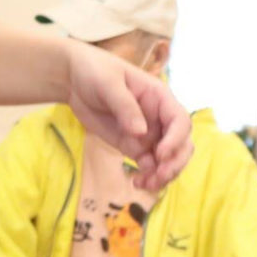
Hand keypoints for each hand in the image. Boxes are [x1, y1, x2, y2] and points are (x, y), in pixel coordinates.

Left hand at [65, 40, 192, 190]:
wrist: (74, 79)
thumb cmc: (95, 71)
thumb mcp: (109, 84)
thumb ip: (125, 106)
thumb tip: (140, 132)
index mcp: (160, 98)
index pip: (180, 121)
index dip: (176, 140)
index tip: (160, 153)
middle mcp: (160, 118)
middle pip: (182, 145)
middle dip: (174, 163)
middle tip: (157, 175)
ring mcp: (149, 134)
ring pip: (168, 160)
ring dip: (163, 175)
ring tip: (145, 184)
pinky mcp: (134, 146)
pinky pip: (149, 166)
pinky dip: (148, 177)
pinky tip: (136, 183)